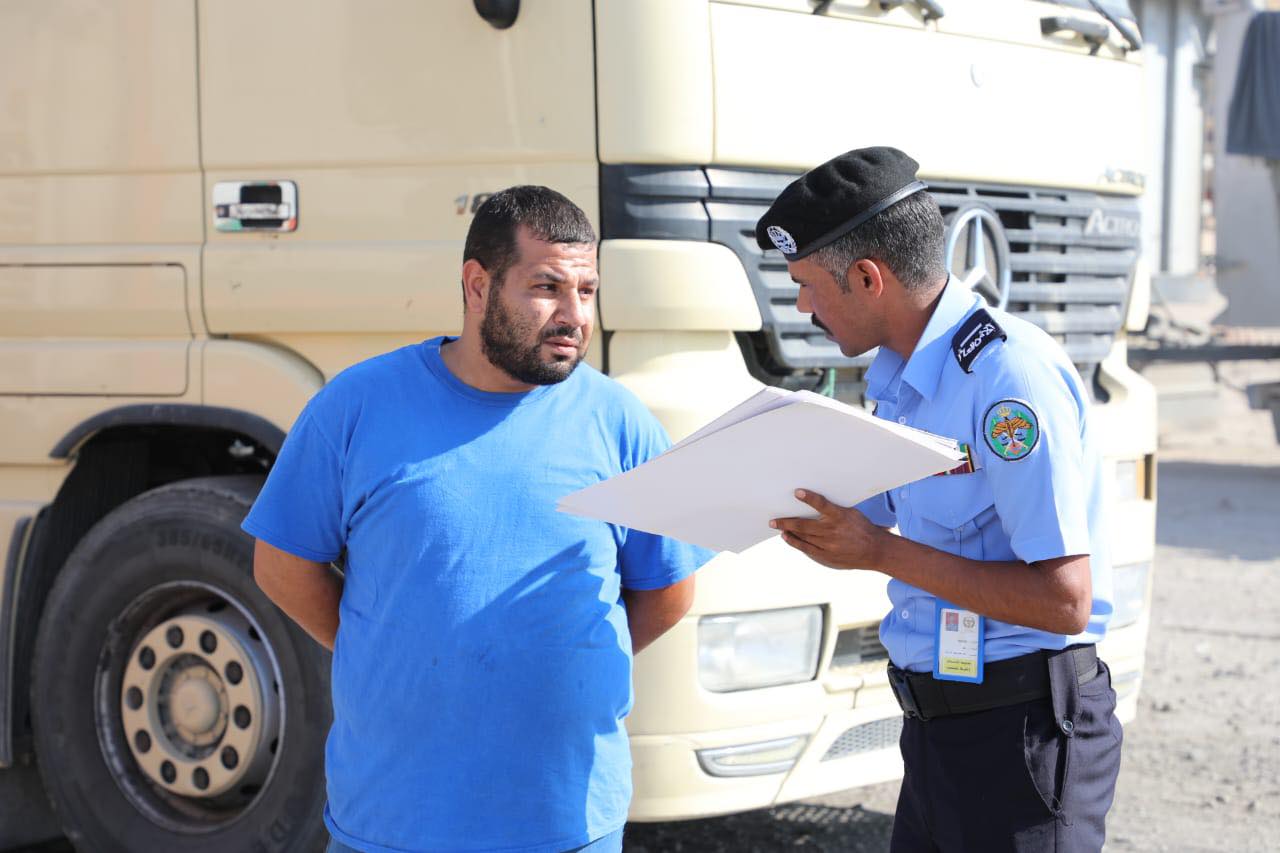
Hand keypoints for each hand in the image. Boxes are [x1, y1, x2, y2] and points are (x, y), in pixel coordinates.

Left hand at [771, 490, 887, 571]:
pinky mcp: (827, 557)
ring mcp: (829, 546)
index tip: (797, 492)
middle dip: (786, 522)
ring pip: (803, 538)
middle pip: (804, 525)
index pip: (822, 504)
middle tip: (773, 520)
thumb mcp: (851, 513)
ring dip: (788, 532)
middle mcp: (832, 531)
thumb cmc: (863, 528)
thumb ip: (833, 509)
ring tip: (778, 528)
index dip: (809, 498)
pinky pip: (807, 549)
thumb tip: (814, 501)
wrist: (875, 551)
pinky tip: (788, 538)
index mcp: (840, 517)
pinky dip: (796, 543)